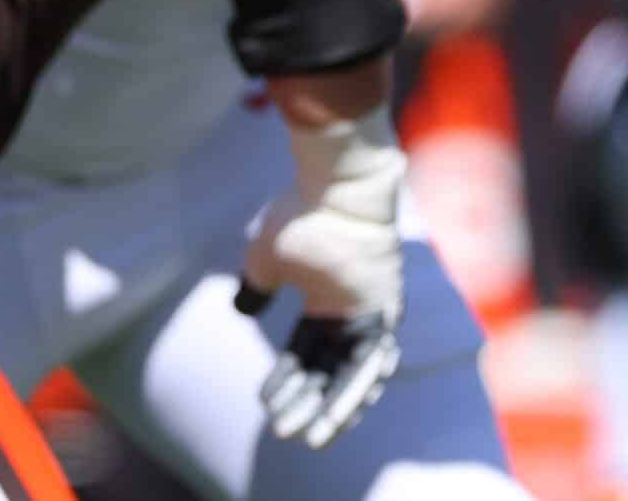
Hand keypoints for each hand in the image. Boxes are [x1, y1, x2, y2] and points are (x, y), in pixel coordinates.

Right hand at [235, 110, 407, 449]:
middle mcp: (352, 313)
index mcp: (326, 301)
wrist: (335, 191)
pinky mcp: (384, 314)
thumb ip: (256, 287)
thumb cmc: (299, 217)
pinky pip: (373, 363)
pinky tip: (337, 415)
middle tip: (286, 433)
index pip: (305, 352)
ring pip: (353, 374)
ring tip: (313, 436)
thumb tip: (243, 309)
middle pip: (329, 370)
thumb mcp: (266, 259)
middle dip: (308, 403)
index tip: (266, 401)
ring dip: (333, 407)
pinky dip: (356, 391)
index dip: (286, 378)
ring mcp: (372, 315)